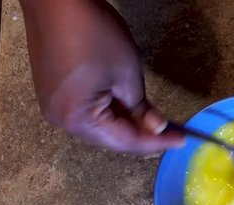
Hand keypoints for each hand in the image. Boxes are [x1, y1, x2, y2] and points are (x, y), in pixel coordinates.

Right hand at [20, 0, 183, 152]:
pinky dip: (110, 110)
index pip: (124, 141)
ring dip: (126, 123)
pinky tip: (129, 104)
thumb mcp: (127, 73)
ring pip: (98, 125)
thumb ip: (141, 108)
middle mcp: (59, 119)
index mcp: (76, 119)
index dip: (156, 142)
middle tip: (171, 130)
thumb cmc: (93, 33)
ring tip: (154, 118)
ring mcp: (52, 105)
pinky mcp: (52, 91)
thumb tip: (156, 127)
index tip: (181, 140)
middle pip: (109, 137)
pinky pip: (87, 110)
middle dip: (141, 134)